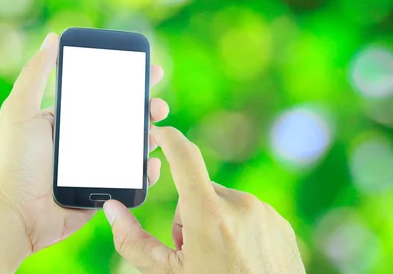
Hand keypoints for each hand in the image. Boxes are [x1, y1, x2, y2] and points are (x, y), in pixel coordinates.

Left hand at [0, 33, 169, 255]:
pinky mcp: (100, 192)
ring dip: (150, 137)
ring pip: (130, 149)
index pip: (102, 95)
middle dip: (145, 109)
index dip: (126, 81)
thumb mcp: (19, 110)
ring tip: (158, 131)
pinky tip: (150, 164)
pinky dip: (144, 172)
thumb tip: (51, 37)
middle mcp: (82, 142)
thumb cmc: (10, 161)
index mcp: (66, 120)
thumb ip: (36, 74)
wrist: (10, 214)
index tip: (149, 70)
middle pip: (122, 120)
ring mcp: (93, 168)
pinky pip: (128, 179)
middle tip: (158, 105)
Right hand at [102, 126, 304, 273]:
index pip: (184, 156)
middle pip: (199, 192)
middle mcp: (240, 205)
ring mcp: (264, 214)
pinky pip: (248, 215)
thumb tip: (113, 209)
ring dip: (215, 223)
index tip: (156, 131)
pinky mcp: (280, 225)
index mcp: (209, 214)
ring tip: (221, 260)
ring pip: (224, 204)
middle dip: (189, 214)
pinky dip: (238, 230)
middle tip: (194, 252)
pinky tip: (241, 260)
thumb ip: (134, 241)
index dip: (167, 137)